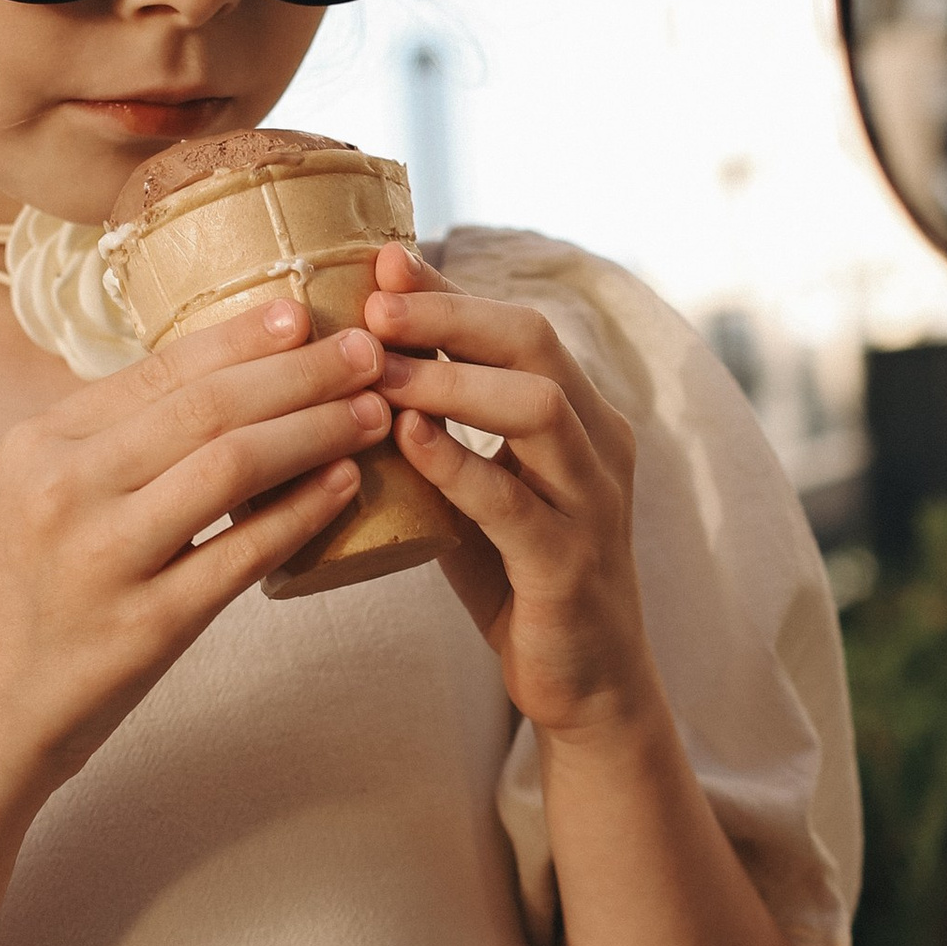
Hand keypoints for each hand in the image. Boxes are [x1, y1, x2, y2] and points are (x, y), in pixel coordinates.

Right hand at [0, 298, 389, 814]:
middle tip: (363, 352)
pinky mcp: (148, 625)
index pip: (159, 370)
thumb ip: (103, 448)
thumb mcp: (27, 501)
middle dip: (299, 372)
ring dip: (315, 430)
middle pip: (207, 406)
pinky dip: (302, 511)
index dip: (241, 337)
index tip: (303, 314)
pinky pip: (244, 552)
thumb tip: (208, 387)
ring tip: (370, 412)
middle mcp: (67, 488)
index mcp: (39, 445)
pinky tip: (344, 484)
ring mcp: (107, 557)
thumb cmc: (14, 607)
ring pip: (232, 463)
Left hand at [364, 246, 655, 738]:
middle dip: (450, 316)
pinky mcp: (571, 567)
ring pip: (537, 409)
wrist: (586, 684)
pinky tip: (406, 440)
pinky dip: (459, 464)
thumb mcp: (477, 490)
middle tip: (372, 305)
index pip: (516, 327)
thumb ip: (436, 432)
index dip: (449, 292)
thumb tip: (348, 368)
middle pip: (534, 345)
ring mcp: (593, 504)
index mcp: (580, 415)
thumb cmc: (519, 577)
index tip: (383, 262)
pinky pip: (516, 503)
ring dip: (452, 381)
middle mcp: (598, 445)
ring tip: (377, 368)